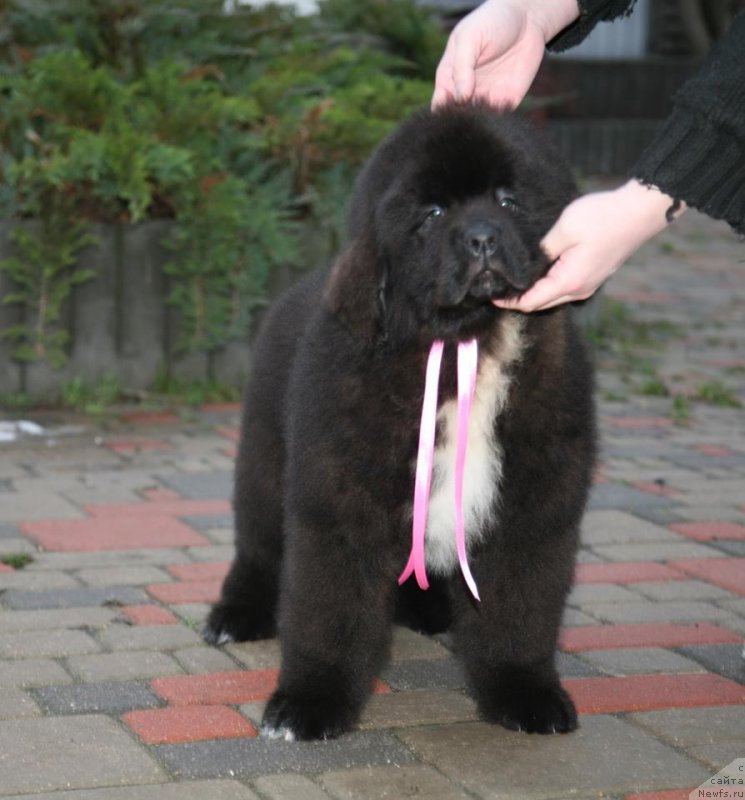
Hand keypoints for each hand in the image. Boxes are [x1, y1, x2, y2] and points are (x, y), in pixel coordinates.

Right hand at [432, 0, 579, 108]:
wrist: (527, 17)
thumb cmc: (491, 22)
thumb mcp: (470, 38)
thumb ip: (462, 68)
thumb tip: (460, 98)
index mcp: (449, 79)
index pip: (440, 105)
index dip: (442, 114)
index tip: (451, 108)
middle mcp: (466, 93)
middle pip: (459, 118)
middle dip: (463, 119)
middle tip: (471, 103)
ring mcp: (486, 98)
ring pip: (479, 120)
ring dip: (481, 118)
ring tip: (488, 96)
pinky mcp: (506, 101)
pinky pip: (501, 116)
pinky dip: (500, 114)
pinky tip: (503, 97)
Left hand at [493, 180, 685, 311]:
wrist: (640, 212)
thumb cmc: (603, 218)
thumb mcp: (564, 229)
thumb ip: (541, 249)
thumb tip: (526, 262)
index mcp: (568, 282)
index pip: (530, 303)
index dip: (508, 301)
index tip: (491, 295)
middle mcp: (579, 290)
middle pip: (540, 305)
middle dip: (517, 300)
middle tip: (498, 288)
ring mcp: (588, 285)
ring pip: (553, 298)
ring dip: (533, 294)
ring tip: (514, 281)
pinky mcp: (594, 277)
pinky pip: (565, 289)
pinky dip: (548, 286)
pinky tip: (539, 273)